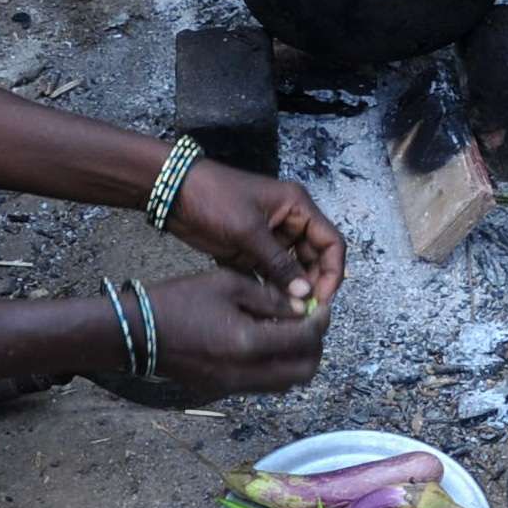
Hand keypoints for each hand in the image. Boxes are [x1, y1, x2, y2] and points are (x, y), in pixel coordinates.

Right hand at [144, 270, 331, 398]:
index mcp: (248, 344)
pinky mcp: (221, 392)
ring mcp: (232, 388)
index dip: (321, 322)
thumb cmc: (177, 301)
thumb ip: (270, 299)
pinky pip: (263, 385)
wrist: (135, 332)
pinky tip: (265, 342)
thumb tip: (302, 308)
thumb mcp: (227, 284)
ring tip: (290, 331)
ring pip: (285, 383)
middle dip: (315, 346)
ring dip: (297, 359)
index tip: (323, 307)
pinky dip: (275, 367)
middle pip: (303, 372)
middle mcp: (245, 373)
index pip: (305, 339)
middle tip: (312, 322)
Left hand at [170, 160, 347, 312]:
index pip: (331, 242)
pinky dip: (272, 289)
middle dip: (313, 284)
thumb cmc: (215, 200)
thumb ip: (278, 263)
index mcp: (297, 208)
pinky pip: (271, 274)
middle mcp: (290, 223)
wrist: (174, 193)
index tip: (322, 299)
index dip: (333, 271)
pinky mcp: (251, 252)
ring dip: (293, 290)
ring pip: (293, 270)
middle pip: (316, 259)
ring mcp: (270, 238)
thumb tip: (304, 294)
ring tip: (287, 314)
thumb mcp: (249, 231)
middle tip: (304, 312)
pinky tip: (269, 308)